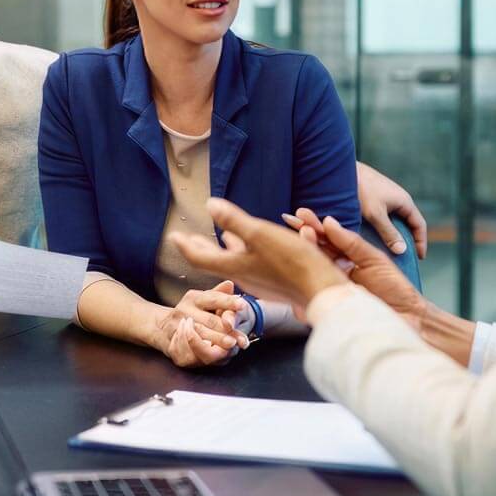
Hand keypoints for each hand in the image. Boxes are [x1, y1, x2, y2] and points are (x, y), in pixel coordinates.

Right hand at [156, 281, 248, 368]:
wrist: (161, 326)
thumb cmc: (191, 312)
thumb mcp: (203, 299)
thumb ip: (219, 294)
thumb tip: (230, 284)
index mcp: (193, 298)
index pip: (213, 298)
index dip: (228, 301)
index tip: (243, 304)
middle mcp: (183, 311)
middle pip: (209, 321)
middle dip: (225, 330)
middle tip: (239, 336)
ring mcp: (175, 328)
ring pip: (199, 338)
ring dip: (216, 343)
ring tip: (230, 347)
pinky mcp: (171, 346)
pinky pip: (188, 352)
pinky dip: (202, 353)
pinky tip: (216, 356)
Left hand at [171, 199, 349, 312]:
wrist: (322, 290)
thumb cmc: (292, 262)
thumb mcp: (261, 235)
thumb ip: (234, 221)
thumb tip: (209, 205)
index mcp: (235, 266)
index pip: (200, 257)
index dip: (186, 246)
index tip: (174, 235)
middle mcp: (243, 276)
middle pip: (214, 261)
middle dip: (200, 248)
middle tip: (186, 239)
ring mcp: (258, 280)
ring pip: (232, 263)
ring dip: (220, 249)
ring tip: (215, 238)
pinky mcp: (273, 281)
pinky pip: (248, 264)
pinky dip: (240, 253)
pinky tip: (248, 246)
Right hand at [283, 209, 426, 331]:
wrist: (409, 317)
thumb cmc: (395, 289)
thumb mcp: (374, 259)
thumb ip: (351, 242)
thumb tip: (329, 222)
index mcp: (345, 261)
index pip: (325, 241)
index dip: (313, 227)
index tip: (301, 213)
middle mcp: (334, 274)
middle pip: (314, 252)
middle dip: (304, 234)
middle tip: (296, 220)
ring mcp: (330, 290)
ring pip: (311, 270)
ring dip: (306, 250)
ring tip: (304, 234)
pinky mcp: (329, 307)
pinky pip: (313, 294)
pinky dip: (306, 281)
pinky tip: (303, 265)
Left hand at [356, 161, 428, 258]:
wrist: (341, 170)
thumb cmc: (361, 189)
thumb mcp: (376, 214)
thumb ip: (389, 233)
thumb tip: (402, 250)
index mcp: (405, 201)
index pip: (419, 225)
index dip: (421, 242)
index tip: (420, 258)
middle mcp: (398, 200)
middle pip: (408, 224)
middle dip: (407, 241)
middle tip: (403, 259)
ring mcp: (386, 198)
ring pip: (394, 221)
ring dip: (393, 235)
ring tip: (389, 252)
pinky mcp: (375, 198)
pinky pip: (384, 217)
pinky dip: (383, 229)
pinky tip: (374, 239)